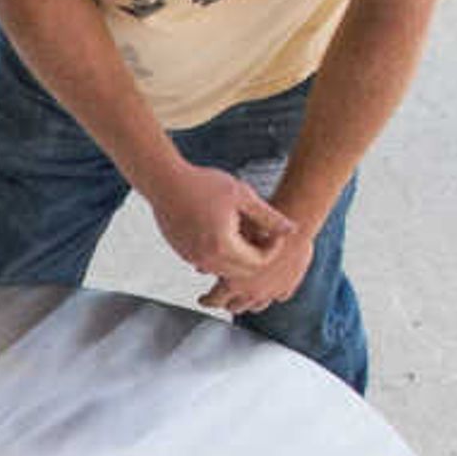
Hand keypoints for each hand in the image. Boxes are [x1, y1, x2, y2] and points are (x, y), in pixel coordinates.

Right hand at [146, 164, 290, 287]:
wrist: (164, 183)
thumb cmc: (202, 184)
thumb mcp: (242, 196)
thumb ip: (268, 216)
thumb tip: (292, 229)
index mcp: (224, 245)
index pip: (259, 263)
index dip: (273, 250)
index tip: (275, 233)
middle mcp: (207, 258)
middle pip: (244, 273)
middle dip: (258, 257)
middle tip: (263, 235)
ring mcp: (193, 259)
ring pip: (227, 271)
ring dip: (241, 258)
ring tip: (246, 232)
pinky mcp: (185, 255)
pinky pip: (211, 264)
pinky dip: (224, 255)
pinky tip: (227, 232)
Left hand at [200, 207, 316, 313]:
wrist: (293, 225)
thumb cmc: (262, 227)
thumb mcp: (229, 239)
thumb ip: (215, 257)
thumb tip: (200, 269)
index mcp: (235, 282)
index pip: (215, 300)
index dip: (207, 301)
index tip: (203, 300)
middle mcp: (253, 292)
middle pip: (236, 307)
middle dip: (228, 303)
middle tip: (223, 300)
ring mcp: (272, 291)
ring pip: (258, 305)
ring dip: (250, 303)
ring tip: (246, 297)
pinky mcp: (289, 285)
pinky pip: (280, 296)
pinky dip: (274, 294)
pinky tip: (271, 289)